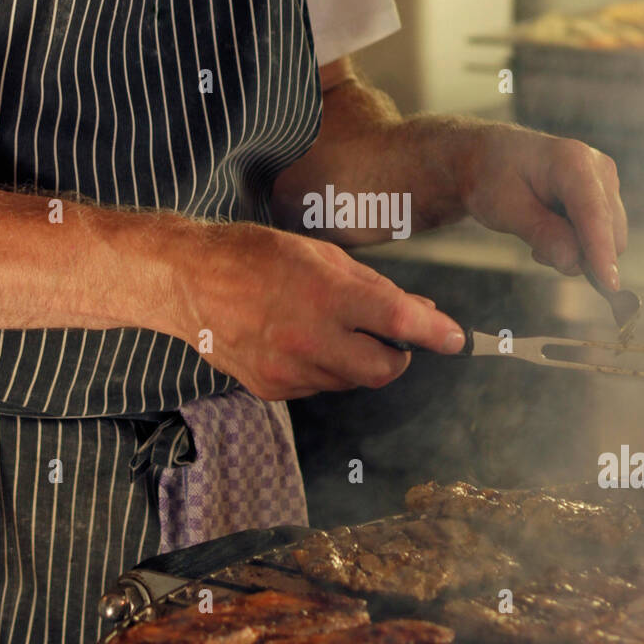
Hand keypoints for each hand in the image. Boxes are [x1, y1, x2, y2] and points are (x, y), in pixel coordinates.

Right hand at [166, 221, 466, 399]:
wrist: (188, 281)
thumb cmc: (254, 255)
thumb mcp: (319, 255)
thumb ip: (373, 286)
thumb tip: (419, 310)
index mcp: (325, 295)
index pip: (396, 320)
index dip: (434, 332)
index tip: (456, 338)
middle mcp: (308, 339)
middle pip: (383, 370)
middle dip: (397, 355)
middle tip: (391, 336)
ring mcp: (288, 370)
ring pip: (351, 380)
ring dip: (357, 360)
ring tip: (329, 327)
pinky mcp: (270, 388)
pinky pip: (318, 386)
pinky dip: (324, 367)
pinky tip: (301, 339)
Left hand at [458, 124, 627, 286]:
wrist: (490, 159)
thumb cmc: (493, 178)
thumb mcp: (504, 208)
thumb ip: (540, 233)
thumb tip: (572, 261)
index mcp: (572, 161)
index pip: (594, 213)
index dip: (601, 250)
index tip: (609, 284)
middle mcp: (599, 168)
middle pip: (610, 233)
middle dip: (580, 254)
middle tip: (536, 251)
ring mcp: (606, 182)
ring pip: (610, 239)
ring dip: (578, 250)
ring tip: (539, 235)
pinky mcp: (606, 197)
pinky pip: (604, 236)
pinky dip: (580, 244)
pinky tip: (552, 231)